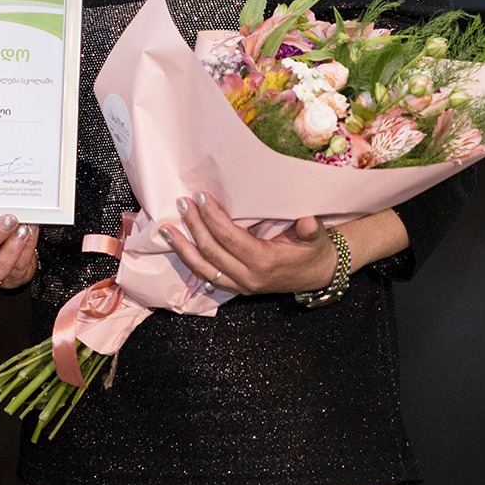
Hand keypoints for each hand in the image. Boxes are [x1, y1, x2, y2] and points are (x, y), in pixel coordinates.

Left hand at [163, 194, 336, 295]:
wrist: (319, 275)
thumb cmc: (314, 250)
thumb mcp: (317, 237)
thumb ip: (310, 229)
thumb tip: (307, 220)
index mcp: (265, 261)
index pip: (229, 238)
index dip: (212, 218)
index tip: (201, 197)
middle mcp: (248, 277)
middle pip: (211, 251)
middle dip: (194, 226)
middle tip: (183, 202)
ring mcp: (240, 285)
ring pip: (202, 268)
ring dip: (182, 247)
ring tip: (165, 228)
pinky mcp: (237, 287)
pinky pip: (207, 275)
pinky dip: (190, 261)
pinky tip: (177, 246)